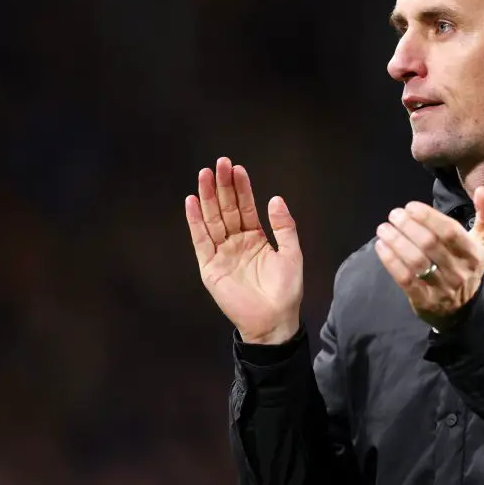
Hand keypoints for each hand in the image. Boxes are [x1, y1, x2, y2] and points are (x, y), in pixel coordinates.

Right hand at [185, 157, 302, 344]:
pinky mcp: (210, 267)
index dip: (241, 188)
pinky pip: (201, 241)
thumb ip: (284, 227)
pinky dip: (195, 222)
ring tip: (203, 175)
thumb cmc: (286, 291)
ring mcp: (222, 253)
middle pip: (226, 208)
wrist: (274, 320)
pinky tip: (191, 203)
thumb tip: (275, 198)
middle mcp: (237, 242)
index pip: (245, 206)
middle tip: (219, 163)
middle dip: (222, 186)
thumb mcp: (292, 254)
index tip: (237, 168)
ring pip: (212, 220)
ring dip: (206, 197)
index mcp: (256, 238)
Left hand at [374, 186, 483, 329]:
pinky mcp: (424, 301)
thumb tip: (483, 190)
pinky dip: (390, 261)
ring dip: (396, 242)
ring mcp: (441, 288)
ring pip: (415, 261)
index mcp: (473, 254)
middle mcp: (459, 272)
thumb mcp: (483, 242)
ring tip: (383, 228)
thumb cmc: (468, 267)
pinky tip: (381, 247)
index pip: (449, 232)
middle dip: (408, 226)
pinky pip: (405, 279)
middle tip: (394, 215)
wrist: (461, 310)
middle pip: (429, 244)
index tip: (410, 207)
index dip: (428, 217)